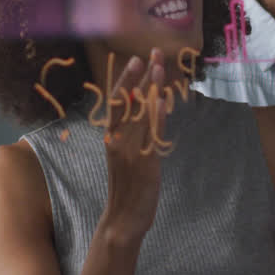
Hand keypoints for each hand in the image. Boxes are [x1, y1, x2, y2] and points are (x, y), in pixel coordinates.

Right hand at [101, 48, 166, 242]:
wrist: (123, 220)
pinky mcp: (145, 163)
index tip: (137, 59)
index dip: (126, 79)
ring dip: (151, 89)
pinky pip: (151, 136)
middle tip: (152, 54)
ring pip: (140, 114)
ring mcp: (130, 151)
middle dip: (141, 76)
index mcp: (112, 137)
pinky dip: (156, 118)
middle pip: (127, 101)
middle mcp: (118, 140)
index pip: (117, 101)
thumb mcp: (126, 155)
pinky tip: (162, 101)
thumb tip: (144, 107)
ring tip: (159, 68)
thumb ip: (132, 133)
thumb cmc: (126, 187)